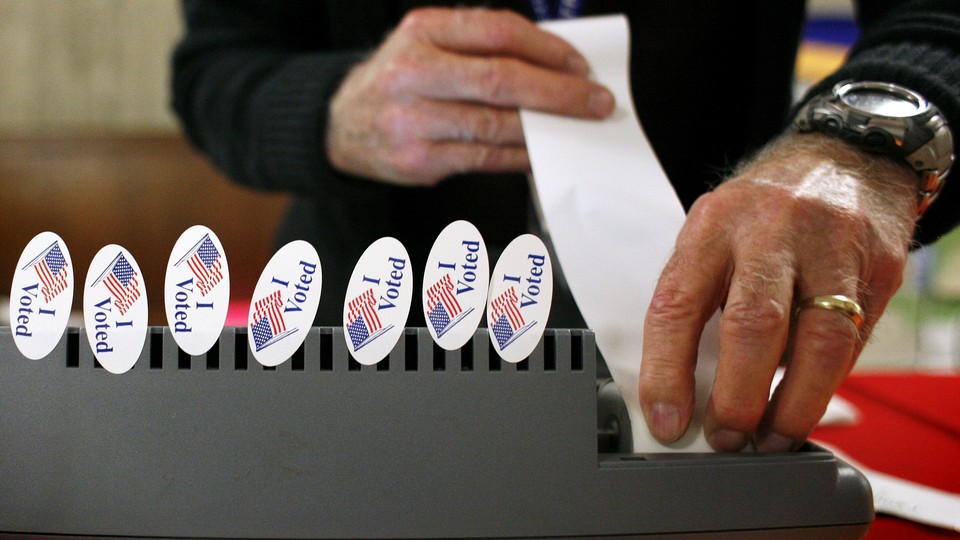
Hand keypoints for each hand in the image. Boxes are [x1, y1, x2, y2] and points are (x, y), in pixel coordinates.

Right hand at [325, 7, 614, 185]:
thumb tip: (553, 67)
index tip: (579, 65)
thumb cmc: (397, 81)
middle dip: (559, 92)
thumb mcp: (427, 44)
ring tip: (574, 128)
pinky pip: (483, 158)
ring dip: (544, 128)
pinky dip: (518, 156)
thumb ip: (479, 49)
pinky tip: (539, 152)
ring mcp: (412, 119)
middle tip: (595, 102)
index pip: (498, 32)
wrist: (340, 125)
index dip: (547, 48)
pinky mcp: (417, 160)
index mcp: (422, 31)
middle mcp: (414, 72)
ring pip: (496, 124)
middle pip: (502, 80)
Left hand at [640, 132, 918, 451]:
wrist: (844, 157)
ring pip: (817, 341)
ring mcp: (832, 246)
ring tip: (772, 436)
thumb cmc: (765, 207)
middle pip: (753, 325)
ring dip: (792, 405)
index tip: (667, 418)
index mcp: (714, 224)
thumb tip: (680, 385)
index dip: (667, 372)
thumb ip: (697, 297)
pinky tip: (806, 398)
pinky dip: (826, 382)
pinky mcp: (877, 268)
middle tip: (727, 436)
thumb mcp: (713, 232)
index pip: (678, 305)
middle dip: (738, 398)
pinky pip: (853, 341)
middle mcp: (772, 230)